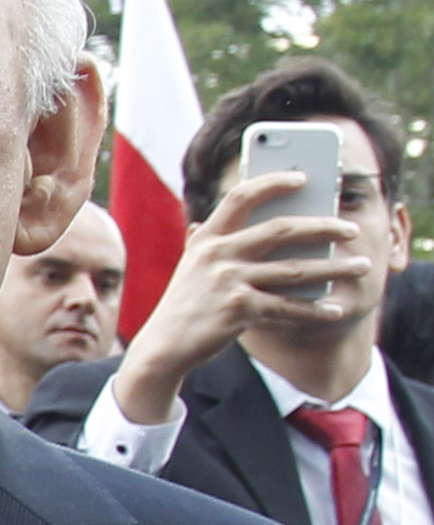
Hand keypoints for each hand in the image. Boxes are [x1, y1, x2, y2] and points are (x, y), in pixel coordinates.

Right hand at [110, 162, 362, 422]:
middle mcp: (217, 255)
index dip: (273, 182)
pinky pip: (288, 307)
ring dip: (334, 268)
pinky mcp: (238, 310)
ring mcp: (228, 281)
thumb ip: (212, 238)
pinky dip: (315, 310)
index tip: (303, 179)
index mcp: (207, 238)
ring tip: (361, 266)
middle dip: (324, 227)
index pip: (241, 197)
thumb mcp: (194, 264)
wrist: (164, 346)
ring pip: (295, 269)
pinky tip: (335, 309)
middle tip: (351, 230)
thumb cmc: (186, 303)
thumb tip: (239, 214)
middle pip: (282, 229)